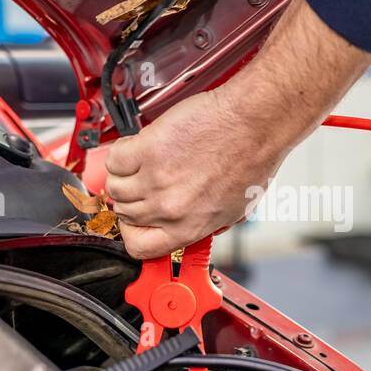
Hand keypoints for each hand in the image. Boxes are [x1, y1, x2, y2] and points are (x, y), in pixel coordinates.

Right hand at [105, 0, 370, 258]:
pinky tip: (136, 145)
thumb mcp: (231, 209)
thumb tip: (179, 220)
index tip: (134, 220)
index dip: (132, 232)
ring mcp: (157, 180)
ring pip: (115, 186)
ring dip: (123, 173)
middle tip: (142, 179)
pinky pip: (114, 159)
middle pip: (124, 213)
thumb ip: (200, 220)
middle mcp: (170, 209)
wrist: (255, 123)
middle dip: (130, 197)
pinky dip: (120, 151)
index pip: (140, 247)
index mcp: (190, 227)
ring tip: (140, 161)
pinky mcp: (149, 151)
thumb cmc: (252, 159)